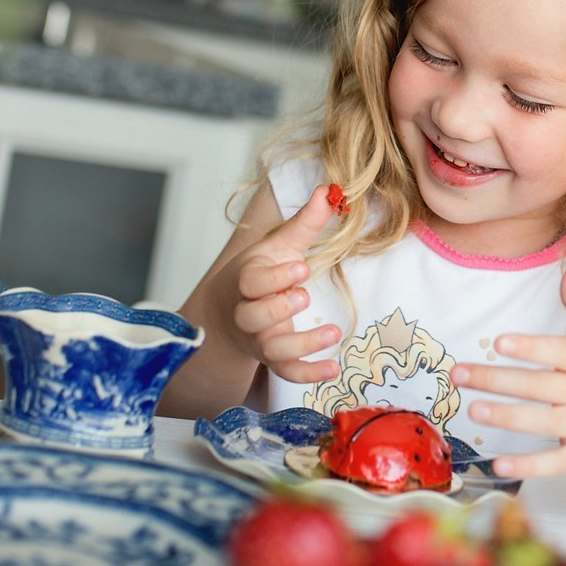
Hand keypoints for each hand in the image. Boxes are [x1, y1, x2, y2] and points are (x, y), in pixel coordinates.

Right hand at [230, 185, 340, 384]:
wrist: (232, 310)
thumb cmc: (262, 272)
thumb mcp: (281, 245)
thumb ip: (305, 222)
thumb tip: (328, 190)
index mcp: (248, 280)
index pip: (252, 281)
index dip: (274, 277)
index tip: (300, 267)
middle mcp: (250, 313)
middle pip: (253, 318)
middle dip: (278, 308)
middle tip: (303, 296)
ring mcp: (261, 340)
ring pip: (271, 349)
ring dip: (301, 344)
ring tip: (332, 332)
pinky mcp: (274, 360)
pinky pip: (287, 373)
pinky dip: (308, 375)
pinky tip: (333, 370)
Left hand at [456, 264, 565, 480]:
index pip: (561, 350)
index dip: (531, 347)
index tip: (499, 341)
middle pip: (540, 386)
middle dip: (497, 380)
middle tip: (459, 375)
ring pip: (544, 422)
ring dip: (508, 417)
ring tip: (474, 410)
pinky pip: (558, 463)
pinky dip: (530, 465)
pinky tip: (501, 464)